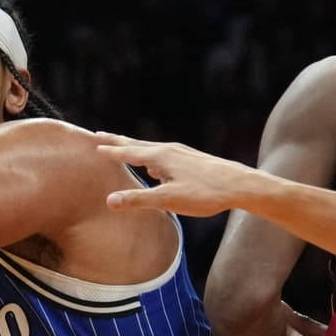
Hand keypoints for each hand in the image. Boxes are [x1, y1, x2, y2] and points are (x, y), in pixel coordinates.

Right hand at [96, 134, 267, 216]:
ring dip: (135, 149)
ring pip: (152, 149)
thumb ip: (138, 200)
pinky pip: (165, 156)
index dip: (111, 150)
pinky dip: (152, 157)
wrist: (241, 185)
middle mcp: (170, 150)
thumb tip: (109, 200)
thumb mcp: (168, 200)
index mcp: (160, 157)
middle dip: (118, 142)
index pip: (128, 151)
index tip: (94, 144)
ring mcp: (183, 153)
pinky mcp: (193, 160)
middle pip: (138, 144)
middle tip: (100, 135)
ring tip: (125, 149)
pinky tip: (157, 168)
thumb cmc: (205, 193)